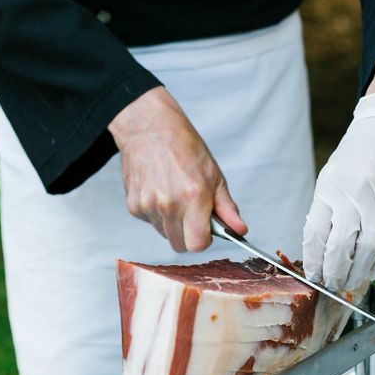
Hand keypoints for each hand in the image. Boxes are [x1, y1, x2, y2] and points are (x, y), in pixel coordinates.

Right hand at [108, 86, 246, 251]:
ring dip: (172, 224)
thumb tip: (240, 230)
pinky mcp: (133, 205)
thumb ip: (226, 208)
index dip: (204, 239)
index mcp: (193, 198)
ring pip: (164, 234)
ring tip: (175, 197)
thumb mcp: (214, 175)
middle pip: (179, 245)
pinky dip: (156, 214)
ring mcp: (148, 206)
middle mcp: (169, 205)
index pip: (197, 245)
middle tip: (191, 213)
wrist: (149, 128)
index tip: (205, 229)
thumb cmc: (184, 147)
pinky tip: (160, 192)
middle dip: (188, 234)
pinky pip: (150, 222)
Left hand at [302, 92, 374, 290]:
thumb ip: (326, 211)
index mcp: (328, 190)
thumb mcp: (331, 178)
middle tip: (330, 284)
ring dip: (356, 274)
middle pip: (338, 249)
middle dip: (332, 273)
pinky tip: (372, 272)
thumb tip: (321, 251)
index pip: (315, 235)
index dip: (313, 261)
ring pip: (365, 252)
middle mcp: (352, 198)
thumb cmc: (357, 157)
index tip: (313, 273)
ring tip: (349, 282)